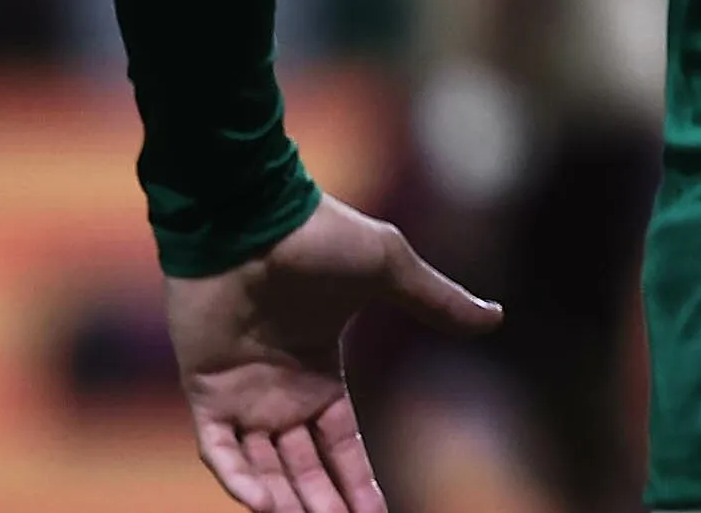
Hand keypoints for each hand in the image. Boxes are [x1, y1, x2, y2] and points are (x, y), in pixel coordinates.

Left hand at [164, 194, 499, 512]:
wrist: (253, 217)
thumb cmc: (321, 237)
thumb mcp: (391, 272)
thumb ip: (436, 301)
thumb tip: (496, 318)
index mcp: (321, 374)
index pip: (342, 444)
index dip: (359, 480)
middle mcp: (279, 394)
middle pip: (303, 467)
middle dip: (323, 504)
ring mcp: (240, 395)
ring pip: (261, 468)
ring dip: (284, 501)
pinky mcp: (204, 390)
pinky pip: (218, 450)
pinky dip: (237, 479)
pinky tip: (264, 505)